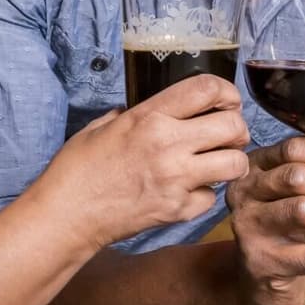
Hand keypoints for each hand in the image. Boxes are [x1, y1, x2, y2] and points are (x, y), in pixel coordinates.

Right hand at [40, 74, 248, 251]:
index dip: (227, 92)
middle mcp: (168, 145)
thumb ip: (134, 115)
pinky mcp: (178, 210)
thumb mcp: (101, 127)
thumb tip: (156, 112)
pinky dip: (205, 194)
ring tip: (217, 163)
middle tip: (227, 135)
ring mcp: (176, 180)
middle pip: (233, 125)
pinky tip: (187, 191)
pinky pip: (212, 197)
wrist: (67, 215)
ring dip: (231, 161)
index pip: (207, 89)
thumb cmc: (77, 169)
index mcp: (149, 117)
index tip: (227, 101)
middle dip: (237, 128)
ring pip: (235, 163)